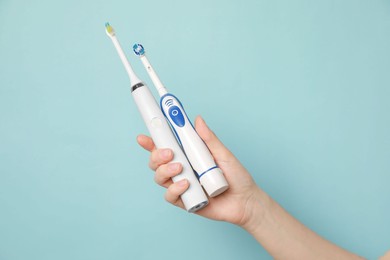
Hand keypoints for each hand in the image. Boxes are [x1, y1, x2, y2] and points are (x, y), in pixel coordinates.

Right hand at [137, 116, 263, 227]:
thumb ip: (209, 139)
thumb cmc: (236, 177)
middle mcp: (182, 169)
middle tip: (169, 152)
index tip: (144, 136)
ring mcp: (181, 185)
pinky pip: (170, 195)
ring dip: (165, 170)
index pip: (165, 146)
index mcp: (188, 155)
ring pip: (159, 177)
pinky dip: (174, 189)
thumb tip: (198, 119)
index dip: (152, 141)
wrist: (246, 201)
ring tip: (180, 168)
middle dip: (156, 155)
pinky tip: (185, 184)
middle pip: (156, 161)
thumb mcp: (223, 154)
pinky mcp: (184, 201)